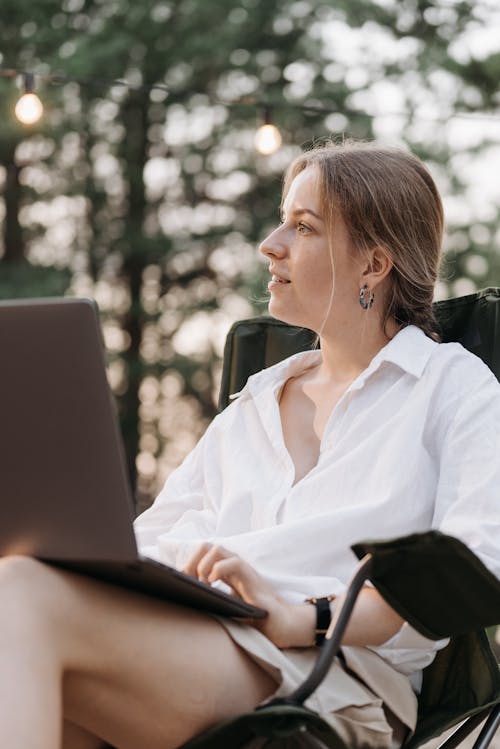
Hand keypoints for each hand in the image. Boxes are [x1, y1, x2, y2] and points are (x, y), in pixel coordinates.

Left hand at [183, 543, 314, 648]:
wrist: (279, 625)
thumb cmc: (254, 618)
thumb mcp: (226, 608)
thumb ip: (211, 601)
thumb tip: (187, 602)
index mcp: (225, 572)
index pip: (202, 555)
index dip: (189, 563)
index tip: (181, 581)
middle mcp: (232, 566)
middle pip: (206, 546)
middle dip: (193, 559)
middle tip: (189, 580)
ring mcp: (242, 569)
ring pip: (217, 548)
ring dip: (203, 563)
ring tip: (201, 582)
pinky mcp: (250, 575)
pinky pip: (233, 561)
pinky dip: (218, 569)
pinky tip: (212, 583)